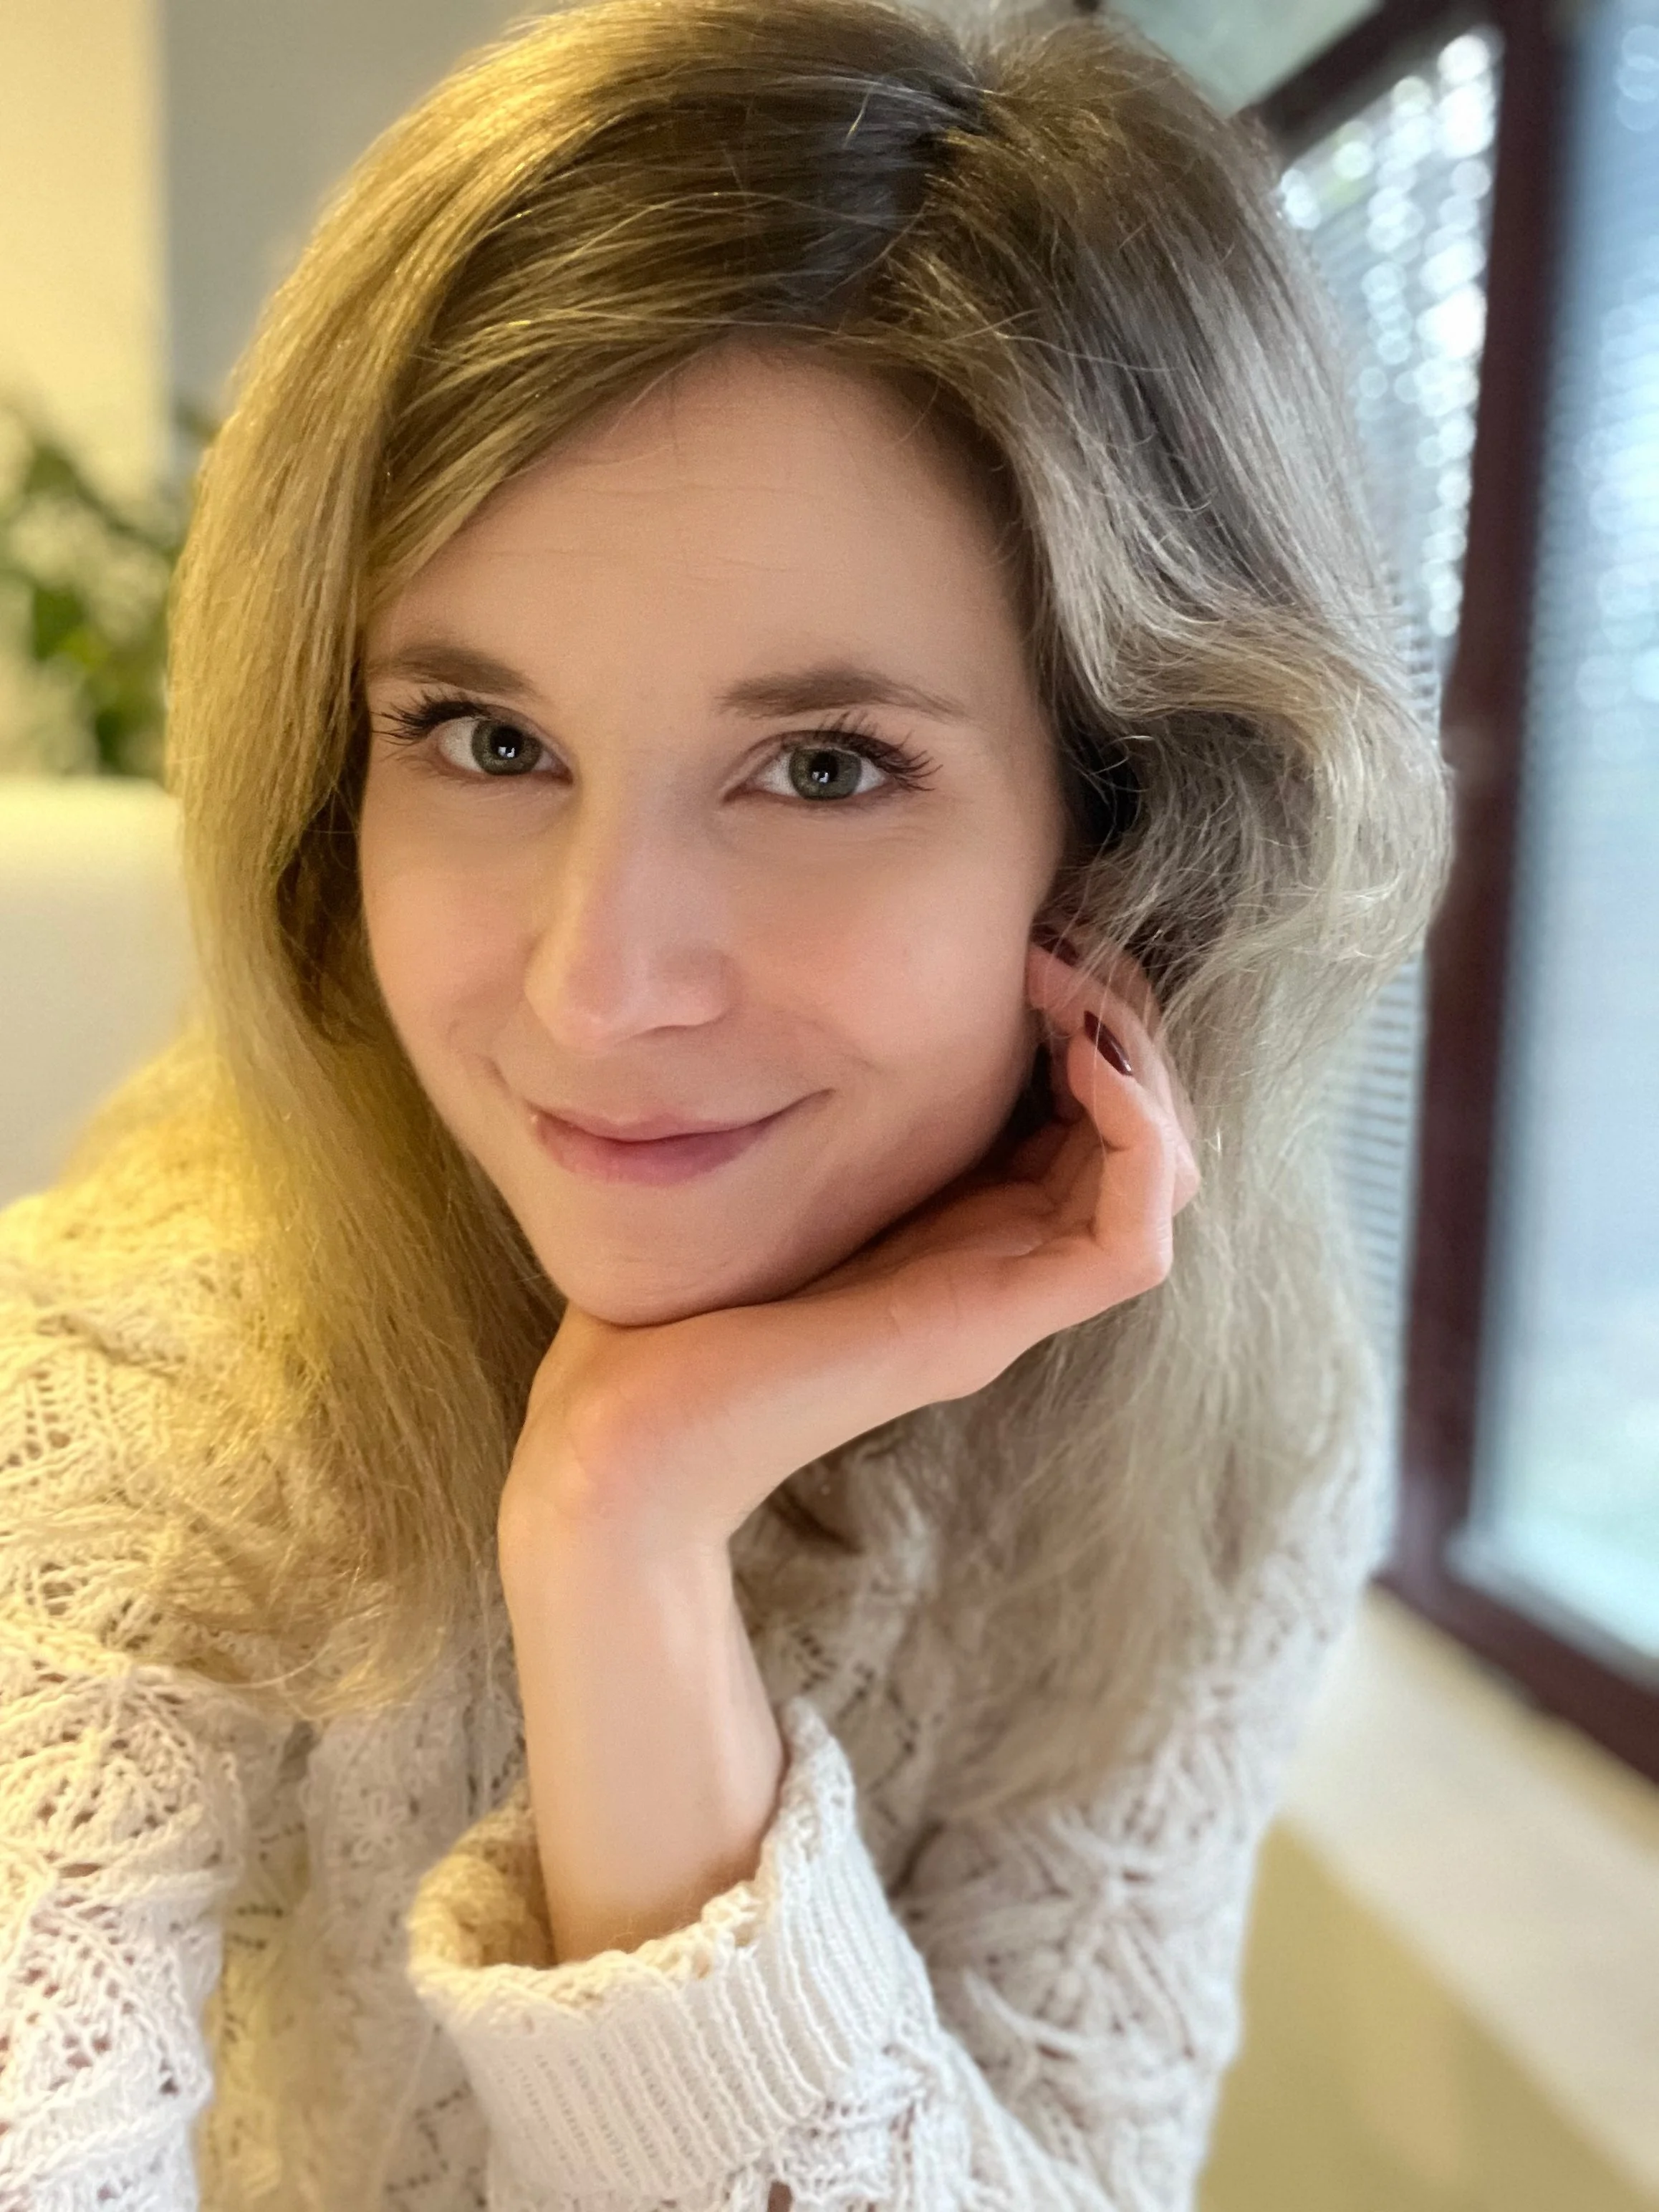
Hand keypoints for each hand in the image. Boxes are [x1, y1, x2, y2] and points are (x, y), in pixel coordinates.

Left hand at [498, 936, 1200, 1562]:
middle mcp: (998, 1257)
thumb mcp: (758, 1169)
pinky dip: (1139, 1141)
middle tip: (1058, 945)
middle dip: (1120, 1019)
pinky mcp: (991, 1326)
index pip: (1086, 1114)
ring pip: (1158, 1179)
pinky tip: (1083, 1057)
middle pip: (1139, 1134)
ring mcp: (1001, 1296)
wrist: (622, 1435)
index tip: (1027, 940)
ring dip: (1139, 1065)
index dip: (1084, 1015)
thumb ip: (810, 1106)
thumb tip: (801, 994)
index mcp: (956, 1221)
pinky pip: (1132, 1242)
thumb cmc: (667, 1310)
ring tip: (1070, 987)